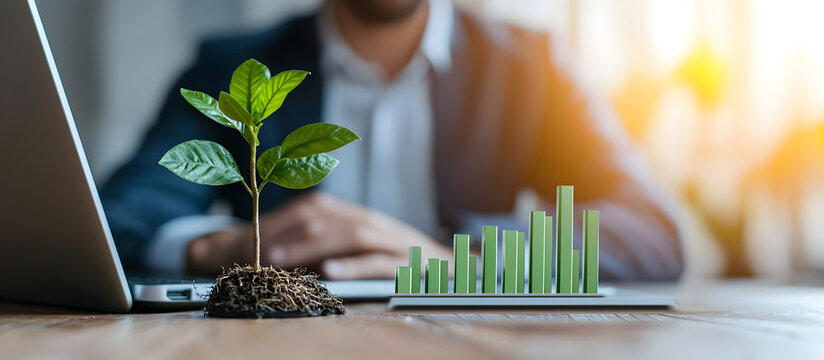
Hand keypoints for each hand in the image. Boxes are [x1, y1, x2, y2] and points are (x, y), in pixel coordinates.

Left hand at [187, 192, 451, 278]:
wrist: (448, 265)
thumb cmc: (388, 258)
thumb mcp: (347, 249)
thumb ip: (303, 249)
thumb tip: (234, 251)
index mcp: (350, 214)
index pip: (309, 209)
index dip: (275, 222)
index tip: (243, 242)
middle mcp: (368, 220)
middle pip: (324, 217)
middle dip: (285, 234)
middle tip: (253, 253)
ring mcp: (390, 239)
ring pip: (349, 234)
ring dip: (311, 246)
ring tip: (279, 260)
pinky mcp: (408, 263)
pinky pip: (379, 262)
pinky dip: (353, 266)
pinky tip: (329, 272)